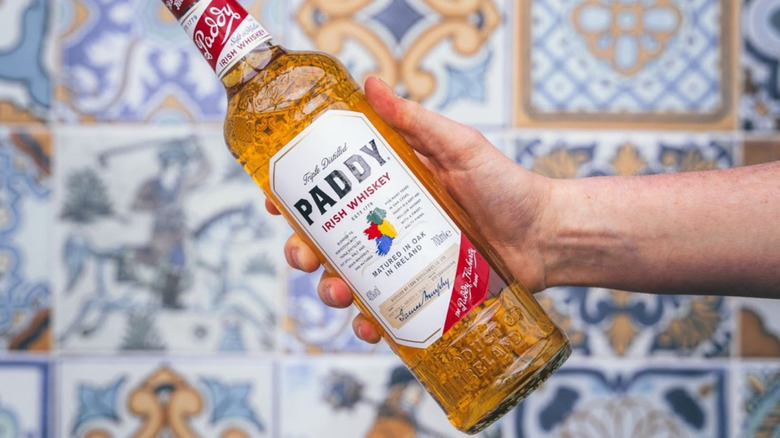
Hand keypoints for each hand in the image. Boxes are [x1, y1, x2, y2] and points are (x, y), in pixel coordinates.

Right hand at [266, 77, 552, 342]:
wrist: (547, 235)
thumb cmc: (507, 186)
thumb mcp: (459, 148)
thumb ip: (416, 122)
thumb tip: (371, 84)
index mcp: (389, 190)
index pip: (331, 194)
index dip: (298, 199)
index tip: (277, 200)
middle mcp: (389, 228)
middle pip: (328, 241)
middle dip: (303, 249)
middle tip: (302, 253)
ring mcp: (403, 264)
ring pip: (349, 280)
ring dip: (330, 289)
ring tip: (338, 292)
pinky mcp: (422, 295)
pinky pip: (385, 313)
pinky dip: (369, 323)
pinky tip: (369, 327)